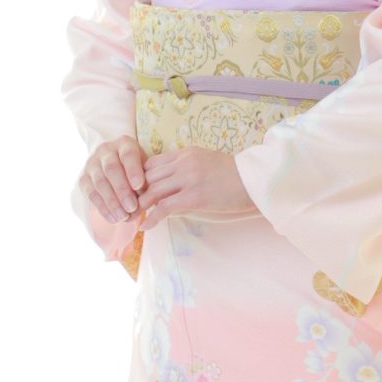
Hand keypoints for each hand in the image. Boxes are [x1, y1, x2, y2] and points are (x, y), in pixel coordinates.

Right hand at [80, 134, 149, 223]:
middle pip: (112, 169)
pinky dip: (103, 208)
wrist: (114, 165)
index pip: (128, 154)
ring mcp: (92, 164)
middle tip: (132, 207)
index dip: (133, 170)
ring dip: (112, 202)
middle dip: (122, 190)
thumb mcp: (145, 166)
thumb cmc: (137, 168)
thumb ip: (148, 178)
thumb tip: (151, 198)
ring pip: (100, 182)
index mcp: (124, 143)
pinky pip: (91, 194)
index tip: (140, 186)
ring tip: (124, 217)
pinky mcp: (83, 178)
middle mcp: (105, 150)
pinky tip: (113, 219)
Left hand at [138, 144, 259, 224]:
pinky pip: (165, 207)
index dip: (139, 178)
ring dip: (139, 206)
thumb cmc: (233, 175)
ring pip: (153, 191)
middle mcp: (183, 163)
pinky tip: (145, 227)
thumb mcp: (206, 163)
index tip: (135, 192)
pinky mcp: (194, 197)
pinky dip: (152, 218)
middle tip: (127, 207)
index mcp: (185, 153)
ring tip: (131, 218)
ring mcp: (188, 179)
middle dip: (135, 193)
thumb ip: (186, 169)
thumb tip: (169, 185)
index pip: (152, 163)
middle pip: (148, 177)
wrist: (254, 181)